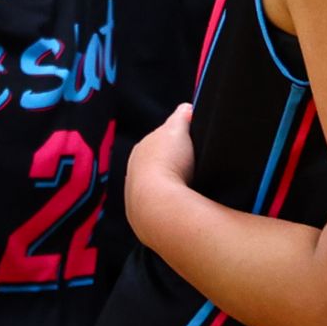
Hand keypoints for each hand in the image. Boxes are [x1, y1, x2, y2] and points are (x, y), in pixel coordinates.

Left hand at [123, 103, 197, 253]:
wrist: (159, 205)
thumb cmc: (168, 164)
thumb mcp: (178, 130)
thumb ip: (181, 116)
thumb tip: (185, 107)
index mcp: (141, 149)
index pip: (158, 141)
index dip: (175, 142)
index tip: (190, 146)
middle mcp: (133, 171)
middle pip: (155, 164)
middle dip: (171, 165)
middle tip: (193, 168)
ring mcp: (135, 196)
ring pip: (155, 187)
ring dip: (169, 187)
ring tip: (189, 189)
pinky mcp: (142, 218)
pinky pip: (158, 206)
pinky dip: (168, 204)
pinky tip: (180, 205)